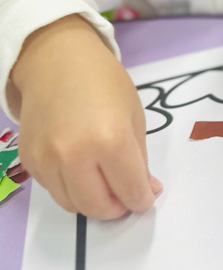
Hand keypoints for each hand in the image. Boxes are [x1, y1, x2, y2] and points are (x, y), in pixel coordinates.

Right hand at [12, 15, 161, 219]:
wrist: (57, 60)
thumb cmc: (104, 82)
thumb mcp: (134, 117)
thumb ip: (139, 160)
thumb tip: (145, 191)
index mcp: (110, 140)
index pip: (130, 192)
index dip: (143, 199)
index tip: (146, 195)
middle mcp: (75, 155)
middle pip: (99, 208)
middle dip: (118, 207)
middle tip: (125, 193)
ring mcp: (47, 159)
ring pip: (74, 205)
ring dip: (93, 201)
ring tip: (104, 180)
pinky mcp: (29, 160)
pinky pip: (54, 190)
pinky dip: (71, 188)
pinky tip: (80, 165)